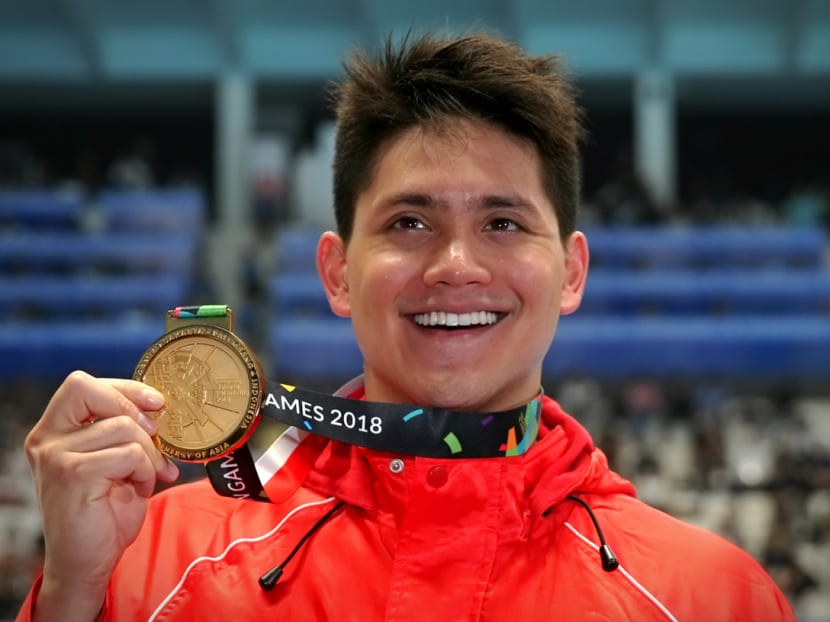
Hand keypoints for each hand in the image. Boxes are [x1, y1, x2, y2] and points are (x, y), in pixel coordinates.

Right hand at [24, 370, 178, 620]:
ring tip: (144, 477)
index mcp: (54, 430)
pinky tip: (138, 489)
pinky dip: (146, 471)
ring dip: (148, 453)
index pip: (82, 384)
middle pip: (90, 390)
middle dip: (133, 408)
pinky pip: (130, 454)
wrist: (88, 560)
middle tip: (155, 435)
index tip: (156, 402)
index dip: (124, 387)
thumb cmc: (104, 510)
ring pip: (123, 426)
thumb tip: (162, 405)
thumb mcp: (115, 459)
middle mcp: (47, 438)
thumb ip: (124, 429)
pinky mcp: (73, 474)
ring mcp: (56, 455)